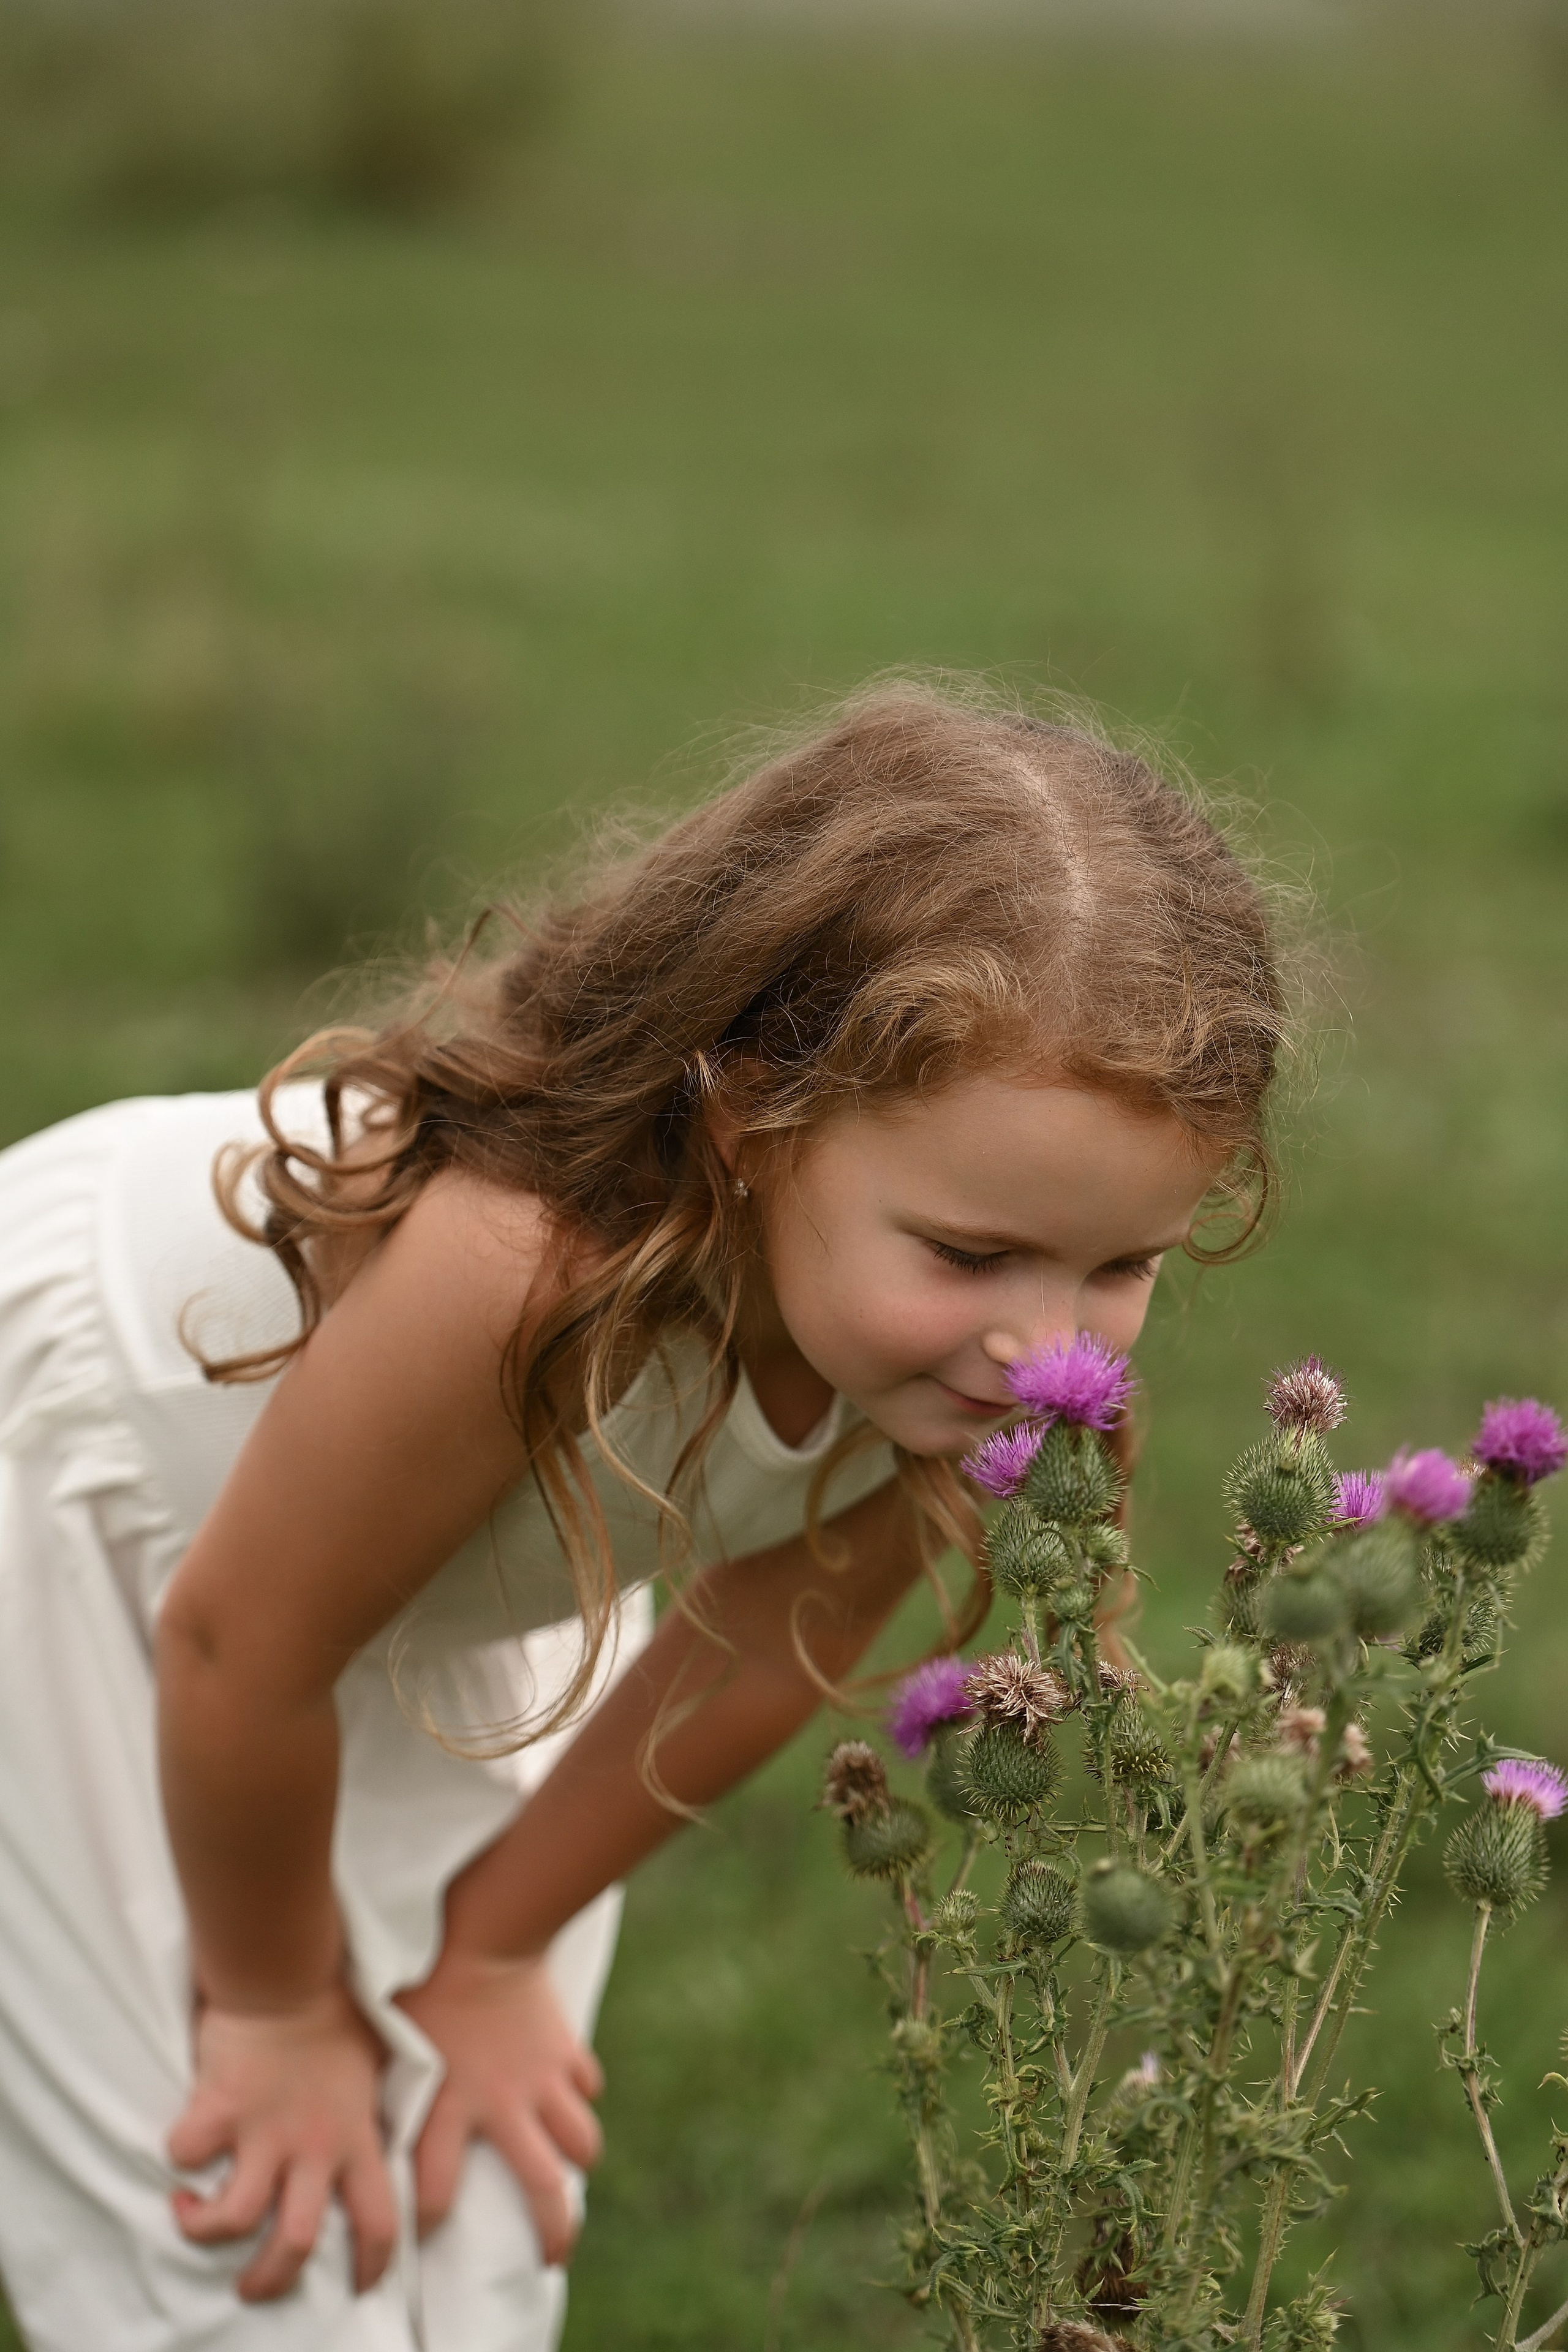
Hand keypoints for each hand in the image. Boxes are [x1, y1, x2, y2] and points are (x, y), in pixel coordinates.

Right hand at [168, 1986, 398, 2301]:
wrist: (291, 1971)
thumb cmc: (337, 2011)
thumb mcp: (375, 2067)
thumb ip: (372, 2109)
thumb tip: (385, 2133)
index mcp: (356, 2137)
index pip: (379, 2219)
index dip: (372, 2263)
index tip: (360, 2286)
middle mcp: (313, 2146)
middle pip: (296, 2244)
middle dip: (269, 2280)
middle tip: (250, 2287)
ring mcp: (264, 2131)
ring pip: (236, 2219)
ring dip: (207, 2231)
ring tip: (192, 2217)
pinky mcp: (220, 2108)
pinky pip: (186, 2155)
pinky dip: (177, 2162)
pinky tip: (182, 2150)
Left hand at [395, 1948, 603, 2264]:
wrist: (483, 1932)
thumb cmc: (423, 1979)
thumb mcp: (392, 2039)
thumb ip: (390, 2085)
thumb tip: (368, 2119)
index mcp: (451, 2106)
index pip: (436, 2190)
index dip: (426, 2222)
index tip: (423, 2235)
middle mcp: (503, 2104)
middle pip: (542, 2187)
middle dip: (554, 2230)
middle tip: (552, 2256)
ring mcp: (541, 2078)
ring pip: (580, 2140)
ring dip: (577, 2158)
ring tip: (569, 2169)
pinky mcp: (565, 2048)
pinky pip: (586, 2082)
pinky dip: (581, 2092)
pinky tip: (570, 2093)